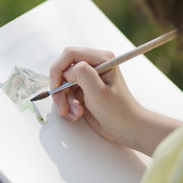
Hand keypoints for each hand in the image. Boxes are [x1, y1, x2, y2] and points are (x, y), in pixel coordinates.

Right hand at [50, 47, 181, 155]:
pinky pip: (65, 94)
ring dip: (64, 101)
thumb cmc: (118, 111)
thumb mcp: (99, 91)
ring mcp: (87, 78)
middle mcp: (93, 65)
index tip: (56, 87)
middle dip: (60, 90)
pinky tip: (77, 114)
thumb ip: (82, 74)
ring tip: (75, 113)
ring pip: (62, 84)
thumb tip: (68, 70)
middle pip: (63, 70)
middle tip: (63, 107)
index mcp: (100, 59)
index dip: (58, 70)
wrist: (126, 128)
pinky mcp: (82, 89)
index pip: (69, 54)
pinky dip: (67, 105)